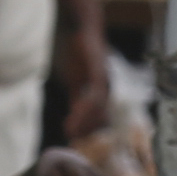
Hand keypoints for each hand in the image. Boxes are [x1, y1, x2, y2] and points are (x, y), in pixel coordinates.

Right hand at [53, 30, 120, 145]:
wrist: (83, 32)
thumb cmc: (80, 55)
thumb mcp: (76, 81)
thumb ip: (77, 98)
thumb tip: (74, 115)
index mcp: (102, 93)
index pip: (99, 118)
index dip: (89, 131)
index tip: (77, 143)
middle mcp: (107, 89)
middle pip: (101, 117)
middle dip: (88, 132)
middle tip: (74, 143)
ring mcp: (104, 82)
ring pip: (97, 109)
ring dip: (84, 122)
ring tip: (70, 132)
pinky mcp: (98, 73)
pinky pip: (93, 95)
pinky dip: (84, 107)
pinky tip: (73, 114)